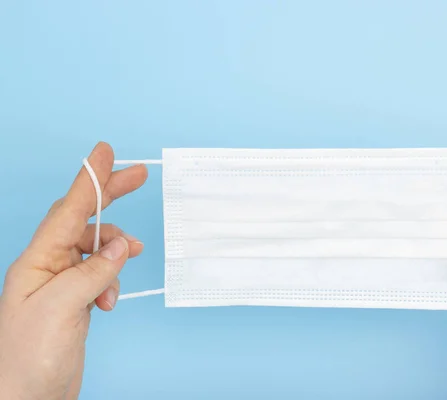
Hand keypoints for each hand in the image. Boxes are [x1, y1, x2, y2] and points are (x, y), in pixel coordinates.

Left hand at [0, 143, 146, 399]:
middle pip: (82, 219)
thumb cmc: (27, 359)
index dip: (89, 179)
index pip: (67, 209)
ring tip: (131, 258)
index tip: (105, 152)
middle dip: (109, 197)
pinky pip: (100, 274)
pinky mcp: (74, 301)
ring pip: (96, 248)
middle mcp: (47, 266)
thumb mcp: (62, 308)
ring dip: (116, 251)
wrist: (25, 399)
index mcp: (37, 261)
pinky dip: (113, 279)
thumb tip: (121, 247)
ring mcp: (61, 283)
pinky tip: (110, 299)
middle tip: (136, 175)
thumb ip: (94, 272)